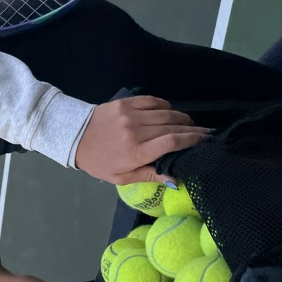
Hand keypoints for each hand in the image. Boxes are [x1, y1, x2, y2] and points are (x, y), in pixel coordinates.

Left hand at [74, 95, 207, 185]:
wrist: (76, 138)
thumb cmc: (100, 162)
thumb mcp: (122, 177)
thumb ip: (150, 176)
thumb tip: (176, 179)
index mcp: (136, 152)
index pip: (172, 143)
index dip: (192, 140)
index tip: (206, 140)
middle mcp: (135, 131)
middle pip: (173, 126)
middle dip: (193, 129)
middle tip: (205, 132)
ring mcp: (130, 114)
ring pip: (166, 113)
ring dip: (182, 118)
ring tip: (190, 124)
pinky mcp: (126, 103)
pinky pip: (153, 101)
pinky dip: (166, 106)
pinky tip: (171, 112)